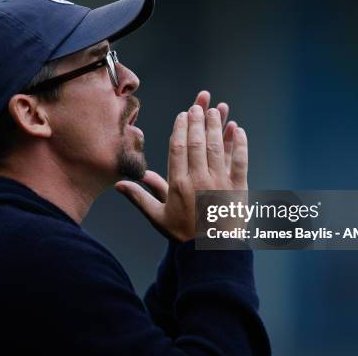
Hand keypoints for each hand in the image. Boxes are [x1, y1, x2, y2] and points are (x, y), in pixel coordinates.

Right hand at [115, 93, 247, 241]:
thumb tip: (118, 184)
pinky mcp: (238, 187)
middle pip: (197, 142)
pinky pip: (240, 160)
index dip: (181, 128)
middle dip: (198, 120)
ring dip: (216, 126)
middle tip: (199, 105)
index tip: (183, 115)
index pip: (178, 148)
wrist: (211, 253)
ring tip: (216, 110)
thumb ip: (139, 197)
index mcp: (179, 184)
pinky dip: (239, 143)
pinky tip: (238, 129)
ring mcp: (220, 182)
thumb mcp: (157, 216)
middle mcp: (199, 179)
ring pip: (217, 147)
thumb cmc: (183, 234)